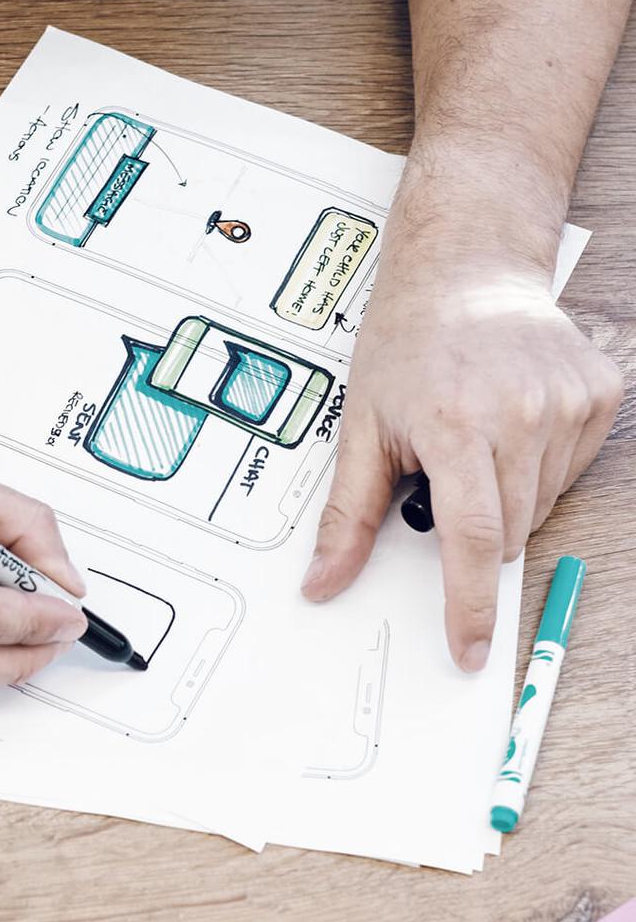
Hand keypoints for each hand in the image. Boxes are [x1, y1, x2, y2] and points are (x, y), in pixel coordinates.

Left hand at [301, 180, 622, 671]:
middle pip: (505, 532)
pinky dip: (535, 467)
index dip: (469, 604)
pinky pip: (568, 472)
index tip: (469, 649)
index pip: (471, 540)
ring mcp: (568, 402)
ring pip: (538, 507)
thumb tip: (323, 580)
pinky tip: (510, 420)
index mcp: (455, 424)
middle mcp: (521, 413)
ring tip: (474, 435)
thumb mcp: (362, 425)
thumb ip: (347, 513)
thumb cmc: (406, 343)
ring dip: (503, 497)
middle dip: (471, 527)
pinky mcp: (599, 395)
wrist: (466, 272)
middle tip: (444, 467)